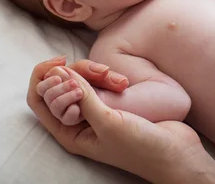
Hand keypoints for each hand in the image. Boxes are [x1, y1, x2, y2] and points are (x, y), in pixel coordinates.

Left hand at [27, 57, 214, 182]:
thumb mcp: (108, 122)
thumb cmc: (141, 147)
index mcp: (69, 133)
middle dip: (77, 73)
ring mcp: (97, 113)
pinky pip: (100, 84)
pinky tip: (122, 81)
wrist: (175, 153)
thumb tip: (58, 72)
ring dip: (96, 74)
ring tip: (119, 80)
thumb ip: (83, 97)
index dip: (43, 77)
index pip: (39, 100)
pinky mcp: (114, 105)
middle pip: (60, 86)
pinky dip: (108, 78)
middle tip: (101, 72)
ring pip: (82, 83)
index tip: (61, 62)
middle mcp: (79, 123)